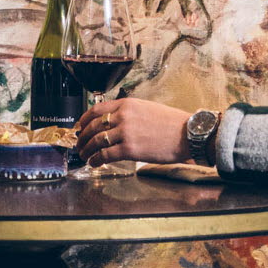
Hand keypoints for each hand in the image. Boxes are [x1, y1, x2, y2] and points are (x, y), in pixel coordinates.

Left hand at [73, 98, 194, 166]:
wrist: (188, 134)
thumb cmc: (171, 123)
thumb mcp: (146, 108)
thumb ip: (128, 112)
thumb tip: (113, 121)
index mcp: (127, 104)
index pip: (96, 109)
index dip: (84, 120)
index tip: (80, 127)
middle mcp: (123, 116)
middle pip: (93, 126)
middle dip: (82, 137)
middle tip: (79, 144)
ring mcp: (126, 132)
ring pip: (96, 141)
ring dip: (87, 149)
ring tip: (84, 155)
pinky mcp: (130, 149)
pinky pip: (105, 154)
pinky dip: (96, 159)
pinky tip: (94, 162)